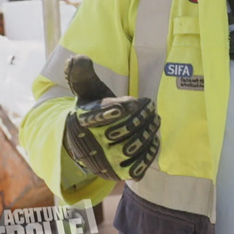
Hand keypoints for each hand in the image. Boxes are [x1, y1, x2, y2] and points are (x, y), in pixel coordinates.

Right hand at [61, 55, 159, 180]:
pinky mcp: (116, 175)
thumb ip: (82, 73)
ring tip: (155, 118)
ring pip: (130, 149)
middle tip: (151, 105)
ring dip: (147, 132)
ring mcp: (103, 162)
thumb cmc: (92, 109)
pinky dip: (149, 153)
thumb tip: (77, 58)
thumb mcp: (86, 90)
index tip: (128, 104)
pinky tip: (154, 137)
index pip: (92, 118)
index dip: (109, 111)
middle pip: (119, 132)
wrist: (88, 143)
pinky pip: (136, 168)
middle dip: (139, 117)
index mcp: (78, 121)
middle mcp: (88, 145)